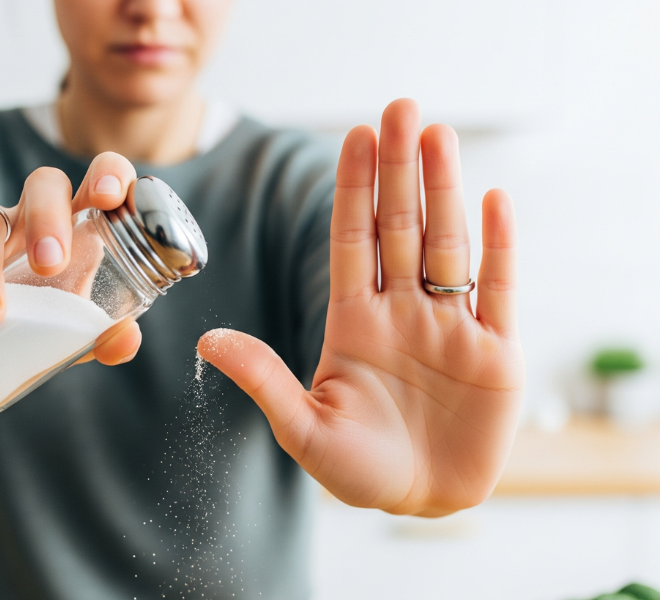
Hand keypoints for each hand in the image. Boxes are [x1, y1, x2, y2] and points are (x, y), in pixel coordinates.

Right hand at [0, 152, 142, 365]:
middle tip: (49, 264)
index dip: (109, 174)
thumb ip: (104, 337)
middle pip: (43, 184)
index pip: (102, 179)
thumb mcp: (76, 335)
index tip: (110, 197)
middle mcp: (34, 216)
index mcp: (79, 225)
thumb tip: (126, 340)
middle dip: (47, 217)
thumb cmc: (40, 325)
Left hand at [198, 99, 523, 515]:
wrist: (422, 502)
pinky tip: (494, 200)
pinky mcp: (495, 351)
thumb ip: (263, 381)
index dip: (353, 189)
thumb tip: (206, 340)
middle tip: (399, 110)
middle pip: (400, 228)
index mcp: (354, 323)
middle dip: (398, 171)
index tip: (354, 136)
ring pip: (447, 245)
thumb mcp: (303, 429)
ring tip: (437, 136)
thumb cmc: (360, 471)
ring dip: (444, 191)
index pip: (351, 241)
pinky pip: (499, 289)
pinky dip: (499, 247)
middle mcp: (402, 312)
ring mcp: (449, 326)